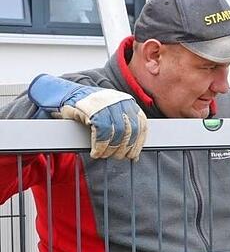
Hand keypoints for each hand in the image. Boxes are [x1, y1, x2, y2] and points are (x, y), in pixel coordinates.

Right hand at [28, 74, 147, 159]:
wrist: (66, 95)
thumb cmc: (90, 109)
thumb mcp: (112, 115)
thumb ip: (124, 130)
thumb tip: (134, 155)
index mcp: (128, 101)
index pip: (141, 125)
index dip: (139, 143)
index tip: (133, 155)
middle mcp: (119, 100)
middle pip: (130, 131)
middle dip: (124, 148)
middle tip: (117, 157)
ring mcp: (107, 103)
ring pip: (117, 133)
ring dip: (111, 149)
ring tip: (104, 155)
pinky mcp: (92, 109)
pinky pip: (101, 132)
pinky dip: (99, 146)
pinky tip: (96, 152)